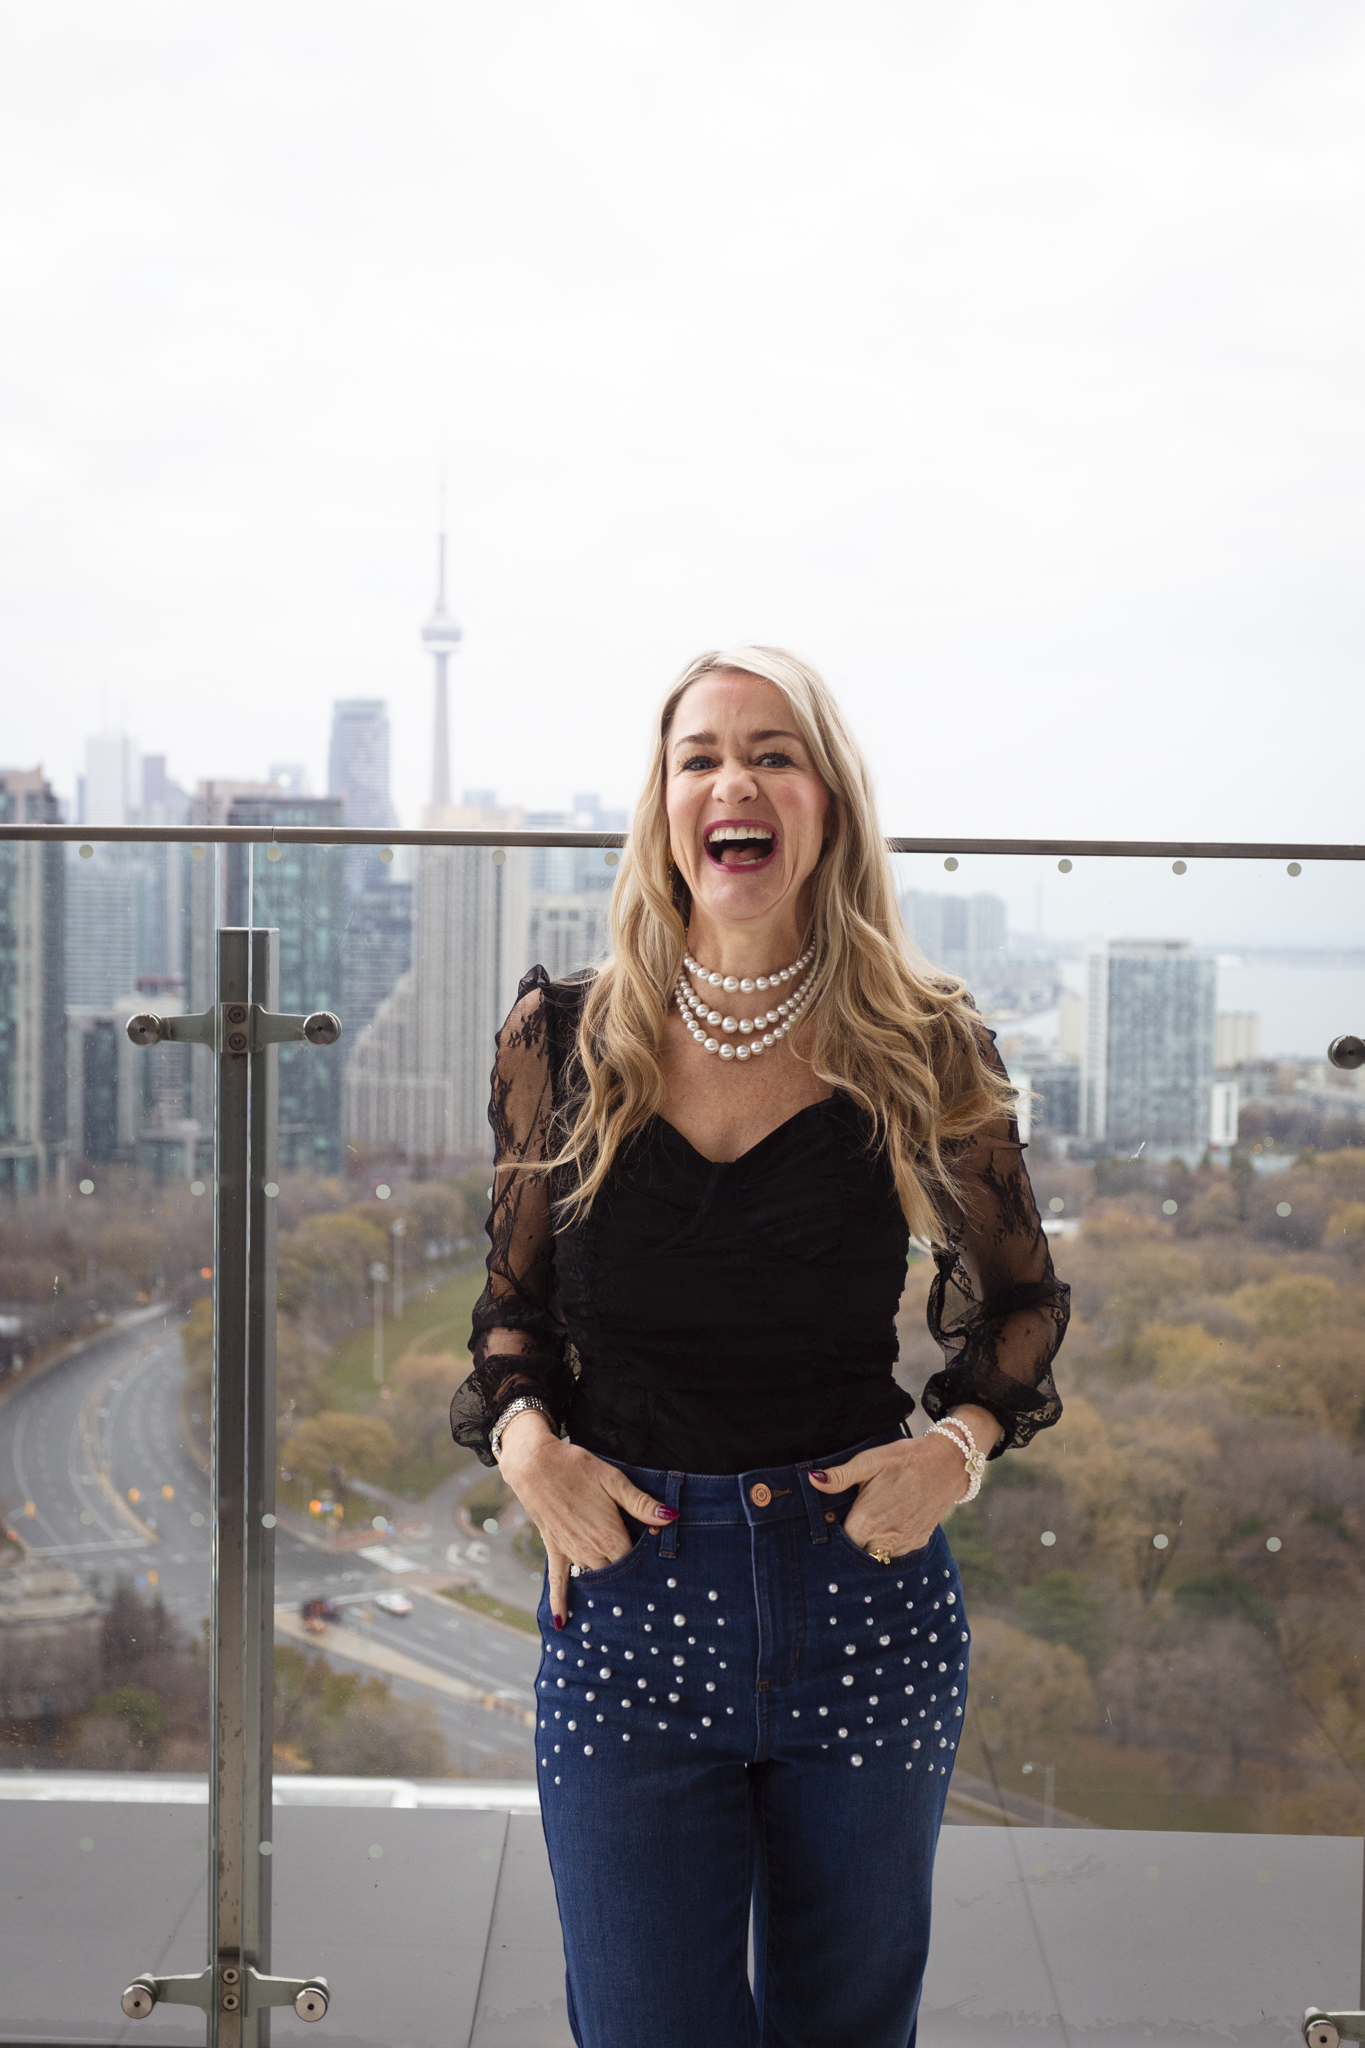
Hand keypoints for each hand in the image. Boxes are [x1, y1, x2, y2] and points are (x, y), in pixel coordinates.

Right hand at [496, 1410, 676, 1628]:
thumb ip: (641, 1503)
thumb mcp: (613, 1480)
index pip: (636, 1560)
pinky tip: (562, 1622)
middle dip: (630, 1575)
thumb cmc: (576, 1468)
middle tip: (645, 1583)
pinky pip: (557, 1581)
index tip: (659, 1556)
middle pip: (617, 1573)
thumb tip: (670, 1517)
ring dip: (606, 1585)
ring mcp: (571, 1552)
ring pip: (594, 1577)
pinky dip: (560, 1602)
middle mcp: (590, 1550)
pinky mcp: (554, 1549)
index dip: (648, 1558)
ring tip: (622, 1601)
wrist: (535, 1464)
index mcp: (609, 1535)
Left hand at [808, 1407, 1000, 1557]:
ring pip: (877, 1556)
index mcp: (867, 1521)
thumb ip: (840, 1476)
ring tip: (869, 1522)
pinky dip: (888, 1544)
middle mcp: (885, 1539)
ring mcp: (904, 1544)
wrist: (947, 1464)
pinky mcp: (918, 1542)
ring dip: (869, 1545)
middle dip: (851, 1543)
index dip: (832, 1535)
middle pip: (857, 1553)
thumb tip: (812, 1480)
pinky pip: (895, 1552)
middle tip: (849, 1521)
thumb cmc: (904, 1459)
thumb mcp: (869, 1462)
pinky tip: (887, 1525)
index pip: (840, 1543)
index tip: (831, 1521)